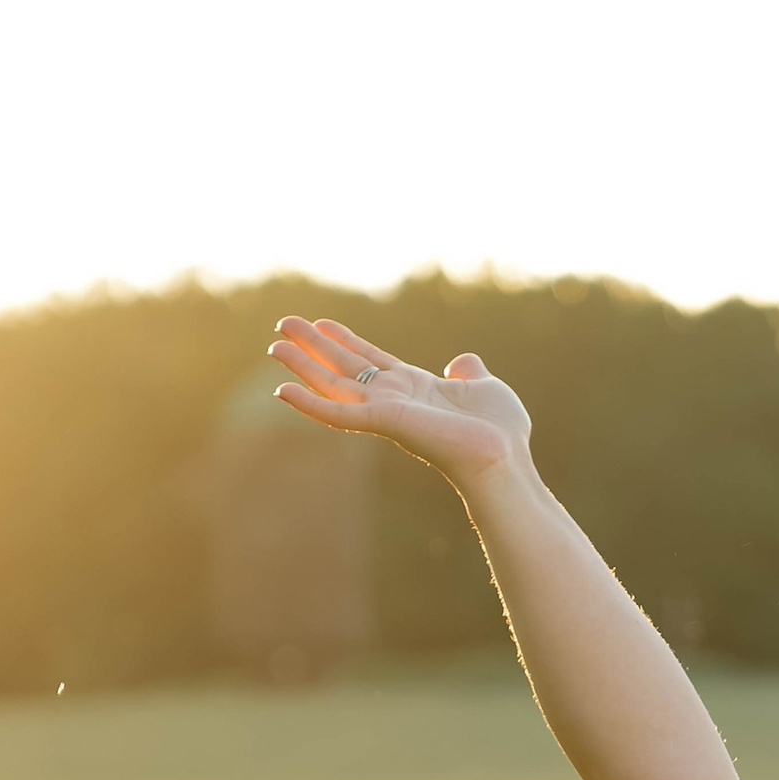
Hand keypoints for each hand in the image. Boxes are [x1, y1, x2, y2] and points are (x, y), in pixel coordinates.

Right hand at [267, 318, 533, 488]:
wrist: (505, 457)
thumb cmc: (501, 430)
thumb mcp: (485, 386)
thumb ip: (469, 372)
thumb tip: (464, 360)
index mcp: (415, 388)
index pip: (370, 360)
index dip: (345, 339)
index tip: (322, 321)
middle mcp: (394, 399)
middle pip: (344, 367)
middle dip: (314, 346)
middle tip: (281, 325)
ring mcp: (386, 411)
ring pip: (333, 385)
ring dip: (303, 367)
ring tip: (274, 347)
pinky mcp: (383, 423)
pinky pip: (338, 413)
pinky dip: (310, 403)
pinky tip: (282, 390)